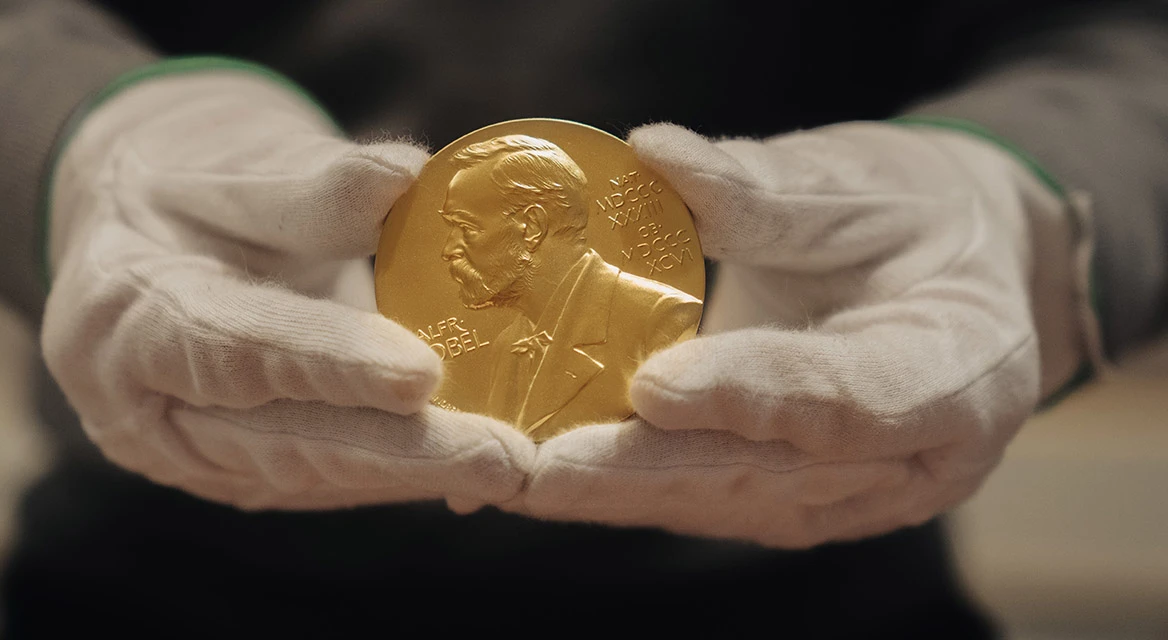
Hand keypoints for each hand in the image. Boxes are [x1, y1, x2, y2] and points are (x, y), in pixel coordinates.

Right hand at [42, 68, 532, 509]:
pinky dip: (408, 476)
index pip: (234, 348)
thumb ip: (309, 183)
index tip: (420, 373)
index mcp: (128, 316)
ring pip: (316, 475)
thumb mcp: (229, 163)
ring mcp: (196, 456)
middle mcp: (150, 410)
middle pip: (284, 442)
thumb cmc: (188, 193)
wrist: (140, 245)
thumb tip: (407, 175)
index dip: (328, 364)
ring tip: (513, 467)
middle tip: (501, 460)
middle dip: (400, 455)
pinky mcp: (244, 475)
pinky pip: (331, 478)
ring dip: (419, 477)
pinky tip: (484, 471)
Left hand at [513, 122, 1100, 546]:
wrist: (945, 277)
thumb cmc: (912, 219)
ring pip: (714, 499)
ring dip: (606, 491)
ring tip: (505, 473)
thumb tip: (653, 153)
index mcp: (961, 374)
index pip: (851, 398)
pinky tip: (528, 475)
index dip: (752, 397)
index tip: (654, 386)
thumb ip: (767, 189)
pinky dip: (610, 485)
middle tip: (537, 468)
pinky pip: (693, 494)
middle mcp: (907, 464)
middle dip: (641, 472)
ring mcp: (839, 494)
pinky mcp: (780, 497)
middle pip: (763, 475)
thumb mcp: (862, 183)